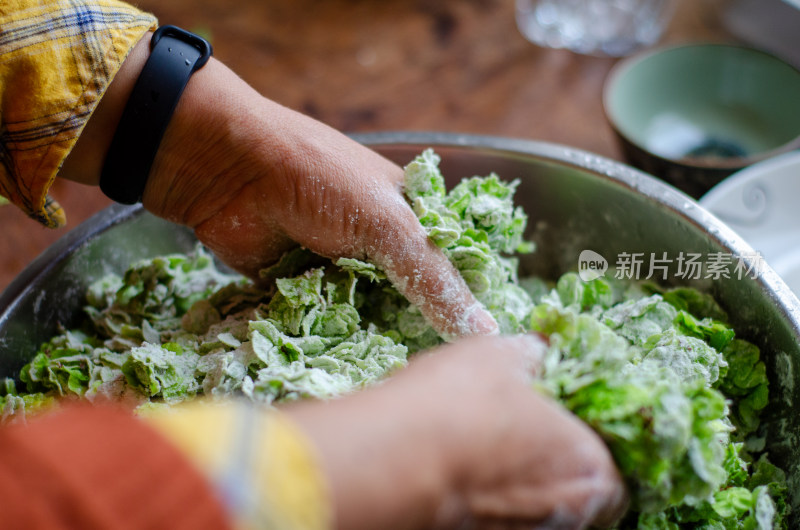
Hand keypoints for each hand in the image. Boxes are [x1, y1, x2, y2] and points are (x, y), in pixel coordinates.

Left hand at [61, 33, 495, 339]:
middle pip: (413, 302)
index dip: (468, 308)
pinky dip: (335, 346)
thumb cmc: (318, 181)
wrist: (226, 171)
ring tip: (399, 389)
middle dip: (419, 335)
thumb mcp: (388, 224)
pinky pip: (329, 327)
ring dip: (376, 345)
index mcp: (411, 217)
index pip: (454, 269)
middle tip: (438, 381)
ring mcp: (341, 270)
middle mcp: (380, 246)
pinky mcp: (303, 292)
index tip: (483, 356)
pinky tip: (351, 378)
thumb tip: (483, 332)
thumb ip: (434, 279)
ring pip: (371, 319)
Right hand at [287, 335, 627, 529]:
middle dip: (552, 463)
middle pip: (574, 491)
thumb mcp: (499, 355)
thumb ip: (532, 355)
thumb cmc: (459, 406)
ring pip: (536, 506)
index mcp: (590, 468)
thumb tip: (539, 350)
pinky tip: (458, 462)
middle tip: (520, 430)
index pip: (614, 469)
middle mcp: (567, 515)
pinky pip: (500, 514)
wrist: (391, 461)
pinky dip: (489, 494)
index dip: (586, 439)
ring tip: (481, 443)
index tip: (560, 420)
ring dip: (520, 480)